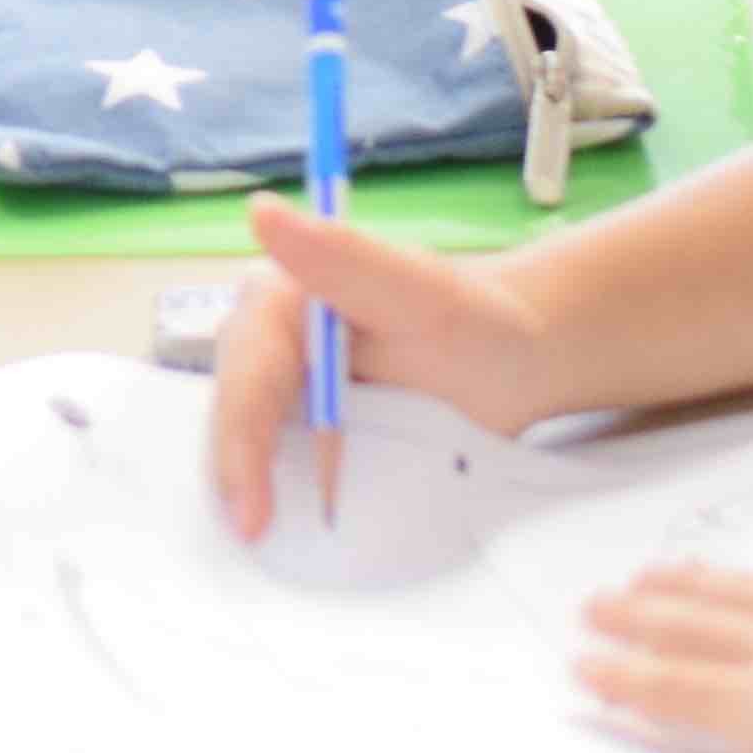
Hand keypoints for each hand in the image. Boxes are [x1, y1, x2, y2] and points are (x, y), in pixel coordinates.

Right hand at [205, 205, 565, 539]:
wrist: (518, 362)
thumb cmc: (479, 322)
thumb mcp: (425, 294)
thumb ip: (347, 257)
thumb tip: (262, 210)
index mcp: (284, 300)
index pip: (245, 374)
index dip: (240, 443)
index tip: (253, 511)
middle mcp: (271, 341)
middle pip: (234, 413)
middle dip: (235, 473)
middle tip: (255, 536)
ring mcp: (286, 390)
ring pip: (244, 441)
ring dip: (248, 490)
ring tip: (262, 541)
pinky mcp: (304, 429)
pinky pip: (275, 464)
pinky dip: (276, 497)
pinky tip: (285, 533)